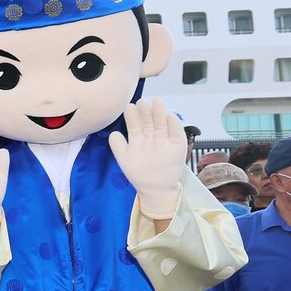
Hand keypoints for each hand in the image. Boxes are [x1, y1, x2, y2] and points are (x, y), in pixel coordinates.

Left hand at [108, 99, 185, 219]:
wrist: (154, 190)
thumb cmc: (138, 174)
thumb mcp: (124, 160)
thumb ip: (118, 146)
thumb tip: (113, 133)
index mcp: (139, 139)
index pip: (136, 125)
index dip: (132, 116)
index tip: (129, 106)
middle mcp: (152, 137)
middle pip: (149, 121)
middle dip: (145, 111)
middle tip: (141, 101)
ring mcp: (165, 141)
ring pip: (162, 124)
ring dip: (159, 113)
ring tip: (156, 102)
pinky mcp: (178, 147)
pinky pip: (176, 135)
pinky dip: (174, 126)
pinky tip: (169, 116)